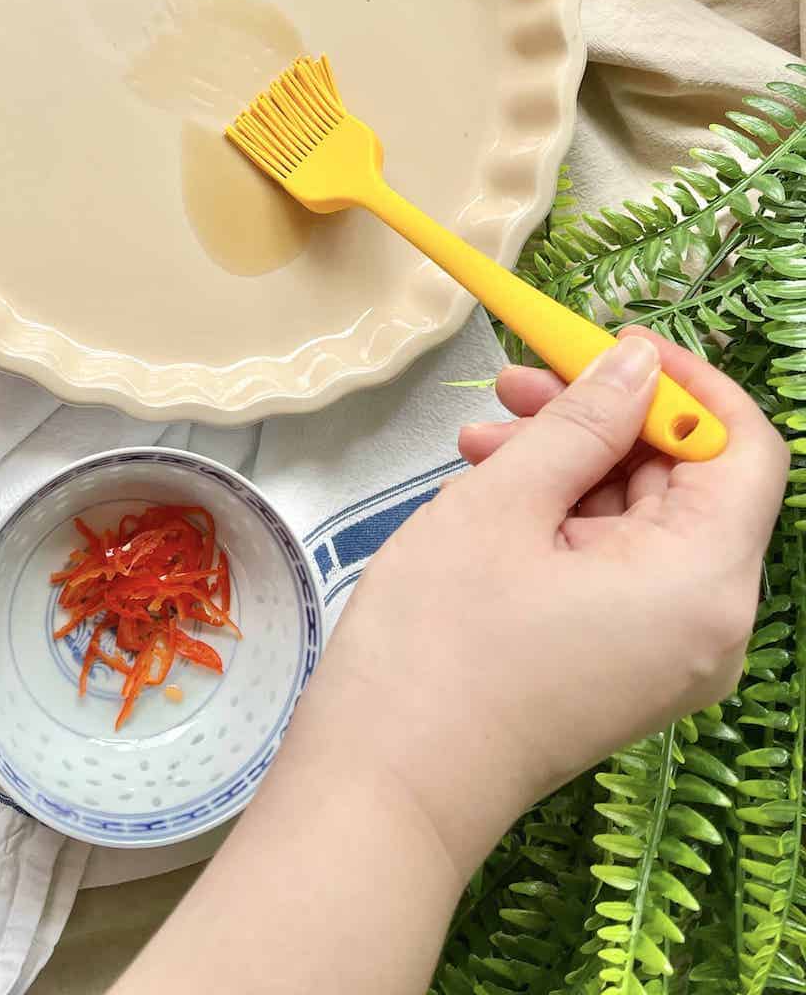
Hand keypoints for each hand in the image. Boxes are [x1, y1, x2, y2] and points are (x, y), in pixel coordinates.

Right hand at [306, 327, 787, 875]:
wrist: (388, 787)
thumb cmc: (439, 644)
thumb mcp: (505, 504)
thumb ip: (582, 421)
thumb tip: (636, 363)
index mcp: (704, 583)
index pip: (745, 449)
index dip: (686, 383)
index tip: (611, 345)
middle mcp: (708, 624)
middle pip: (687, 483)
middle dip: (603, 419)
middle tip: (514, 382)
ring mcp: (666, 653)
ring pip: (640, 520)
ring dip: (567, 465)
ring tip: (475, 442)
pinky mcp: (623, 667)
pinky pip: (616, 566)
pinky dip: (560, 519)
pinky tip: (484, 491)